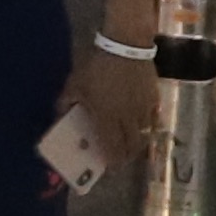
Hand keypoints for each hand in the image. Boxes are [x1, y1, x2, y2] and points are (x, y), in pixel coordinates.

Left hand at [72, 40, 159, 177]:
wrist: (126, 46)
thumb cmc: (97, 66)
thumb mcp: (74, 83)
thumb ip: (66, 102)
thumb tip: (60, 114)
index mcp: (107, 117)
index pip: (112, 146)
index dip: (112, 160)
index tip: (111, 168)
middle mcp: (128, 118)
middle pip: (131, 145)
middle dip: (126, 156)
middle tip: (120, 159)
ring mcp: (143, 109)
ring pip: (144, 133)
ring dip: (137, 141)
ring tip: (130, 142)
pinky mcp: (154, 99)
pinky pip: (152, 118)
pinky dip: (147, 125)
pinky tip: (142, 122)